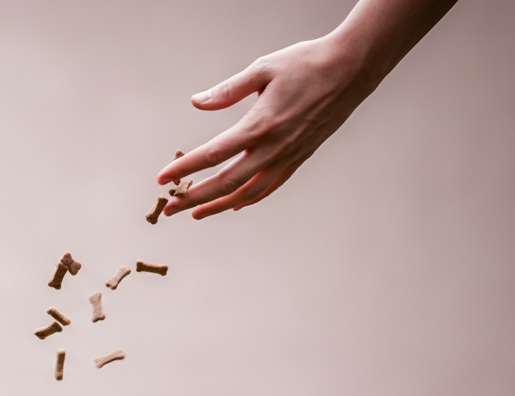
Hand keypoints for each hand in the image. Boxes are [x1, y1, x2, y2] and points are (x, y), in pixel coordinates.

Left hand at [156, 35, 375, 218]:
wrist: (351, 69)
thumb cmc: (306, 64)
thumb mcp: (262, 69)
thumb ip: (227, 90)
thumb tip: (196, 102)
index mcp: (260, 125)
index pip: (213, 155)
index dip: (184, 169)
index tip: (162, 179)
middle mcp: (274, 148)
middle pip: (227, 183)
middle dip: (196, 198)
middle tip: (172, 208)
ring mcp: (289, 156)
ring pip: (249, 192)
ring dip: (220, 206)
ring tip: (197, 213)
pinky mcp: (301, 157)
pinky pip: (271, 186)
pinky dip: (250, 199)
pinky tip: (236, 205)